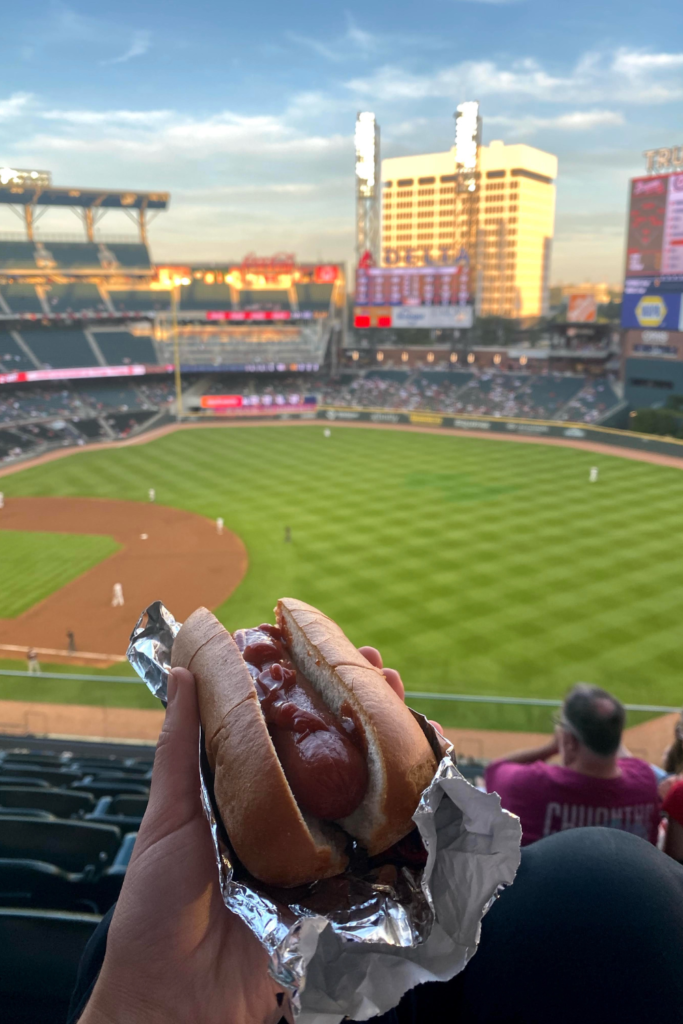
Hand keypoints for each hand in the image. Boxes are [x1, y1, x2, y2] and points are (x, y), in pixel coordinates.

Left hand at [81, 648, 430, 1023]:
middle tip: (383, 672)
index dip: (310, 687)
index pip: (284, 727)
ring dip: (391, 752)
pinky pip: (380, 854)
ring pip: (362, 794)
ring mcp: (317, 856)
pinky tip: (429, 788)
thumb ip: (181, 748)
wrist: (176, 1002)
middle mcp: (285, 818)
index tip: (329, 646)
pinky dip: (408, 820)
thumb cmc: (157, 907)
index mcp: (244, 794)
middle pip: (333, 754)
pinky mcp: (340, 897)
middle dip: (361, 710)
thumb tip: (180, 668)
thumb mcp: (168, 816)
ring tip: (410, 712)